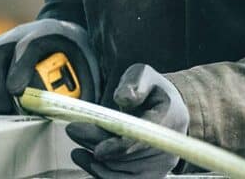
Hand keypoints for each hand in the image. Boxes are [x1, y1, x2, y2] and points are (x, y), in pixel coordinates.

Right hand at [0, 19, 99, 113]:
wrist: (61, 33)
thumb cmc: (74, 51)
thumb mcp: (88, 64)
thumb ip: (86, 87)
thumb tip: (81, 116)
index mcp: (46, 32)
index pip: (28, 45)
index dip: (20, 67)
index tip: (17, 90)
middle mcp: (18, 33)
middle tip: (10, 111)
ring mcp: (1, 42)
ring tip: (6, 114)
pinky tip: (0, 107)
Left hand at [67, 64, 189, 178]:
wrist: (169, 109)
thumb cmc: (153, 92)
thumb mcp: (144, 76)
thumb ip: (134, 83)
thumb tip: (124, 97)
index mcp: (170, 117)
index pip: (144, 139)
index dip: (119, 147)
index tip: (97, 149)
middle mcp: (169, 145)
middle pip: (128, 156)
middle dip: (97, 145)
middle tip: (74, 131)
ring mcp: (161, 164)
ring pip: (122, 171)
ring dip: (96, 161)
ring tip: (78, 149)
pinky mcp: (150, 175)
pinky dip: (101, 172)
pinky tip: (86, 159)